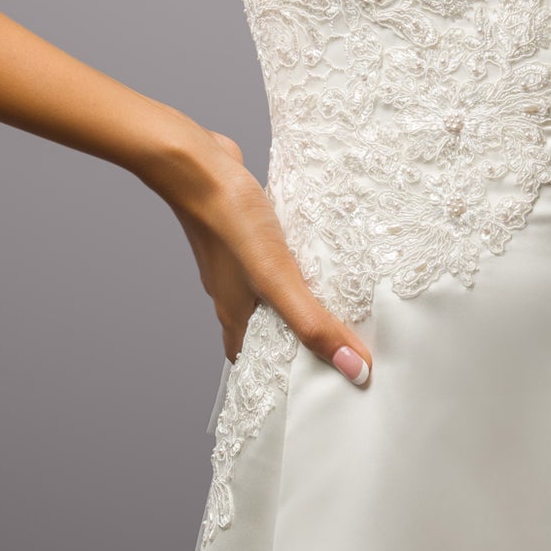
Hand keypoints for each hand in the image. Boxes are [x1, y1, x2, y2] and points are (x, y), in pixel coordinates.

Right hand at [167, 129, 372, 382]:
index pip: (255, 360)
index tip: (313, 386)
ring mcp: (237, 261)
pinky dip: (292, 265)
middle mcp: (232, 292)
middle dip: (294, 341)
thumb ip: (313, 323)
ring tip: (333, 305)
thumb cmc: (230, 220)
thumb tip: (353, 370)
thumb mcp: (278, 278)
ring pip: (268, 293)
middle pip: (265, 329)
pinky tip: (313, 255)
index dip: (280, 377)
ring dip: (296, 302)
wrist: (196, 164)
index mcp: (235, 314)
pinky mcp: (246, 232)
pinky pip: (272, 258)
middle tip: (333, 349)